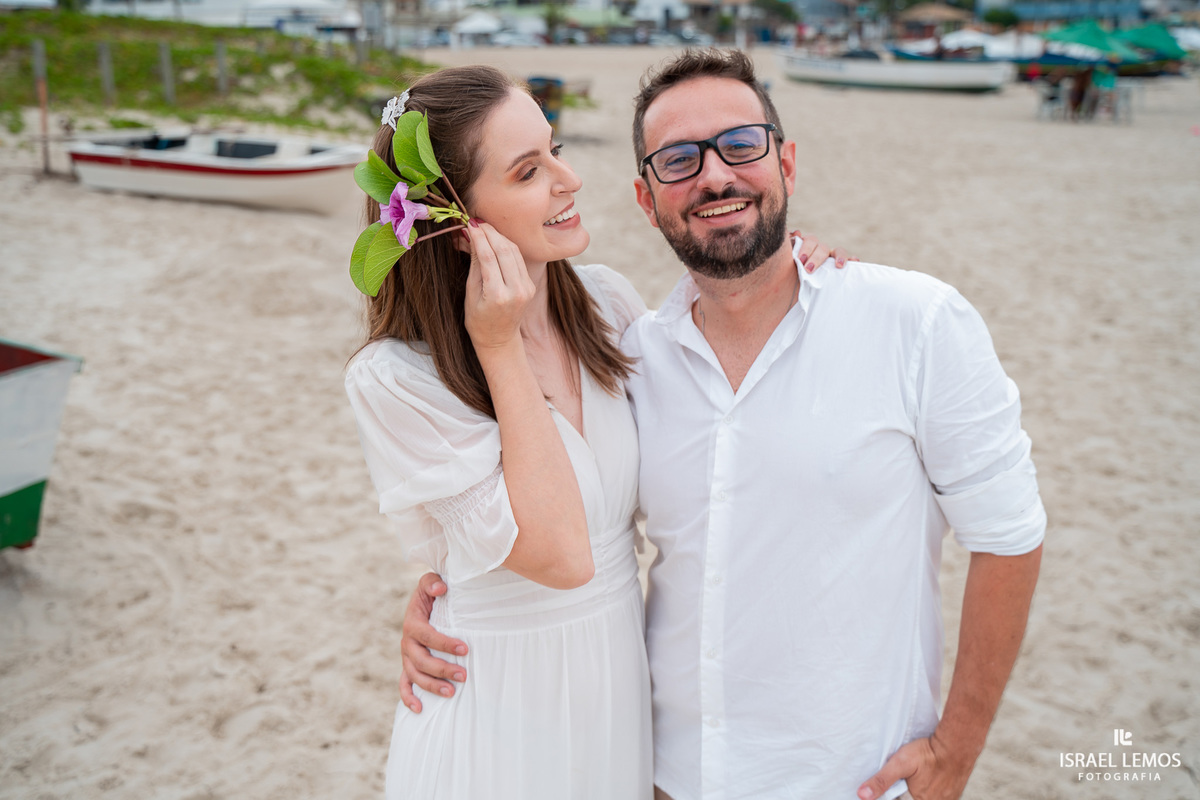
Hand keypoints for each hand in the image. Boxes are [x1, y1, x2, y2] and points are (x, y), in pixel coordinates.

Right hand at [398, 572, 469, 713]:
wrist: (425, 603)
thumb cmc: (433, 594)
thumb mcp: (431, 582)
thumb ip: (433, 582)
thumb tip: (441, 589)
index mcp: (413, 622)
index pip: (427, 635)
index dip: (444, 644)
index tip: (465, 650)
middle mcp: (407, 641)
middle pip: (420, 660)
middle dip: (442, 669)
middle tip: (464, 675)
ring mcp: (407, 656)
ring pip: (414, 675)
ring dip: (431, 685)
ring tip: (451, 692)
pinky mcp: (408, 666)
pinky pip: (404, 684)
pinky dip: (409, 698)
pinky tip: (420, 709)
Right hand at [463, 221, 535, 352]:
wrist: (499, 339)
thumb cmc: (478, 319)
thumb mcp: (470, 294)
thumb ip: (475, 265)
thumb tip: (472, 237)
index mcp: (497, 296)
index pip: (488, 257)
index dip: (478, 237)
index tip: (469, 224)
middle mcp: (516, 291)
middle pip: (504, 250)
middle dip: (490, 233)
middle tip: (476, 222)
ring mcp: (526, 288)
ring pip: (513, 251)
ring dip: (499, 236)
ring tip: (484, 228)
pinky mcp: (530, 285)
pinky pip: (519, 259)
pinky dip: (507, 246)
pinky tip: (495, 240)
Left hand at [790, 229, 856, 272]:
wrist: (793, 291)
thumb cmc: (789, 274)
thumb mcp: (786, 261)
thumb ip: (788, 246)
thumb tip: (796, 232)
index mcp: (807, 247)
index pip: (810, 240)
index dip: (806, 248)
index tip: (801, 260)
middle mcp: (820, 251)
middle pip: (822, 248)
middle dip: (816, 258)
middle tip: (809, 269)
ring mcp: (831, 259)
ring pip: (838, 251)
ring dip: (839, 257)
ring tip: (839, 266)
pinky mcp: (840, 268)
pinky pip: (850, 261)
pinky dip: (853, 260)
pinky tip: (854, 262)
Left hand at [857, 733, 974, 799]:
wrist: (957, 744)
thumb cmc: (928, 753)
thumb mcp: (899, 764)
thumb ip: (881, 780)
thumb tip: (862, 795)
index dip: (896, 795)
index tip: (895, 789)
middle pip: (916, 799)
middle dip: (908, 793)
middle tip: (908, 780)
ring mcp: (949, 798)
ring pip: (929, 797)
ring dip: (921, 791)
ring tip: (920, 777)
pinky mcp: (956, 790)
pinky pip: (941, 794)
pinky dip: (934, 789)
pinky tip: (931, 777)